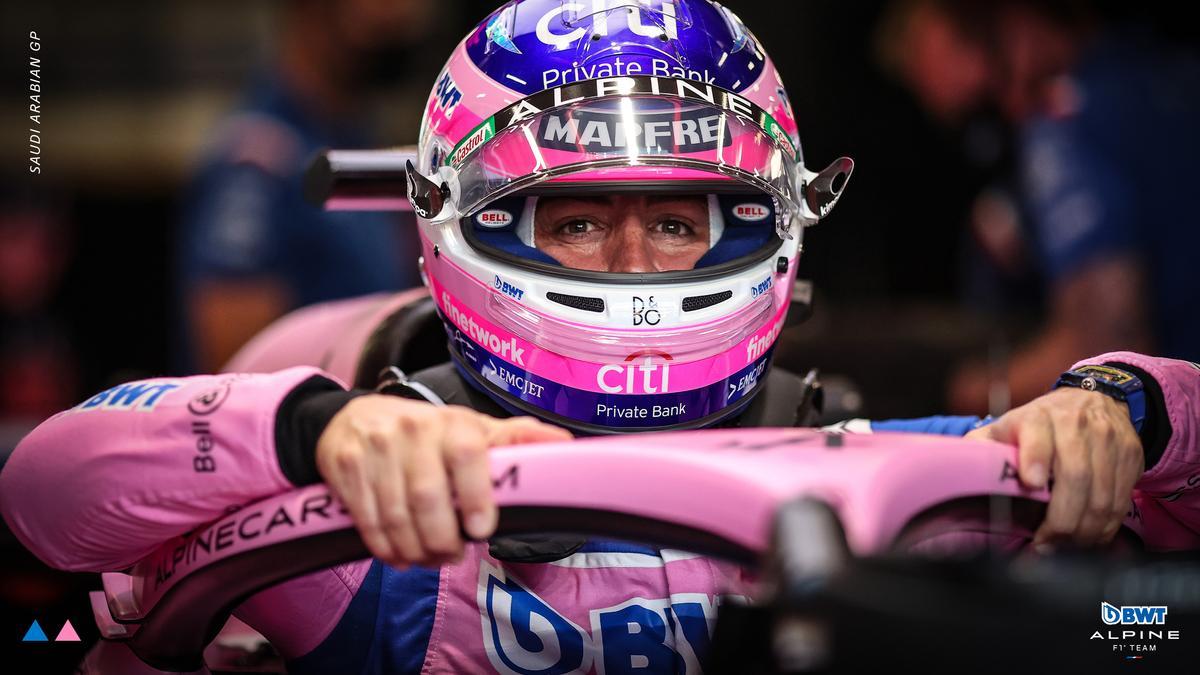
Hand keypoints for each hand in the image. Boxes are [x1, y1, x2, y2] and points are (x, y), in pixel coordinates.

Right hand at [315, 396, 570, 566]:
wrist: (351, 417)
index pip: (469, 454)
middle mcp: (411, 431)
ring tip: (427, 558)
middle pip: (427, 497)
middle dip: (442, 539)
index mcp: (451, 423)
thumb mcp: (471, 429)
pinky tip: (398, 554)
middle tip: (451, 555)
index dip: (477, 495)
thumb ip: (516, 440)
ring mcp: (374, 449)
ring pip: (395, 514)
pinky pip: (366, 520)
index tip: (481, 529)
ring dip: (414, 549)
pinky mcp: (344, 467)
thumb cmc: (426, 432)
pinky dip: (384, 547)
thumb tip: (566, 445)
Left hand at [966, 387, 1143, 549]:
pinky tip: (1087, 538)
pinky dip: (1105, 527)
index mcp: (1037, 417)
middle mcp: (1076, 425)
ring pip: (1102, 495)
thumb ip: (981, 448)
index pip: (1037, 435)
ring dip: (1083, 531)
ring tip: (1064, 548)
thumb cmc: (1038, 424)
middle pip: (1075, 476)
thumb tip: (948, 473)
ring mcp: (1107, 440)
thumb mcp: (1005, 427)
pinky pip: (1120, 500)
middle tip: (1046, 544)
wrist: (1093, 400)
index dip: (1035, 458)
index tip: (1030, 483)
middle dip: (1061, 519)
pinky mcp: (1130, 456)